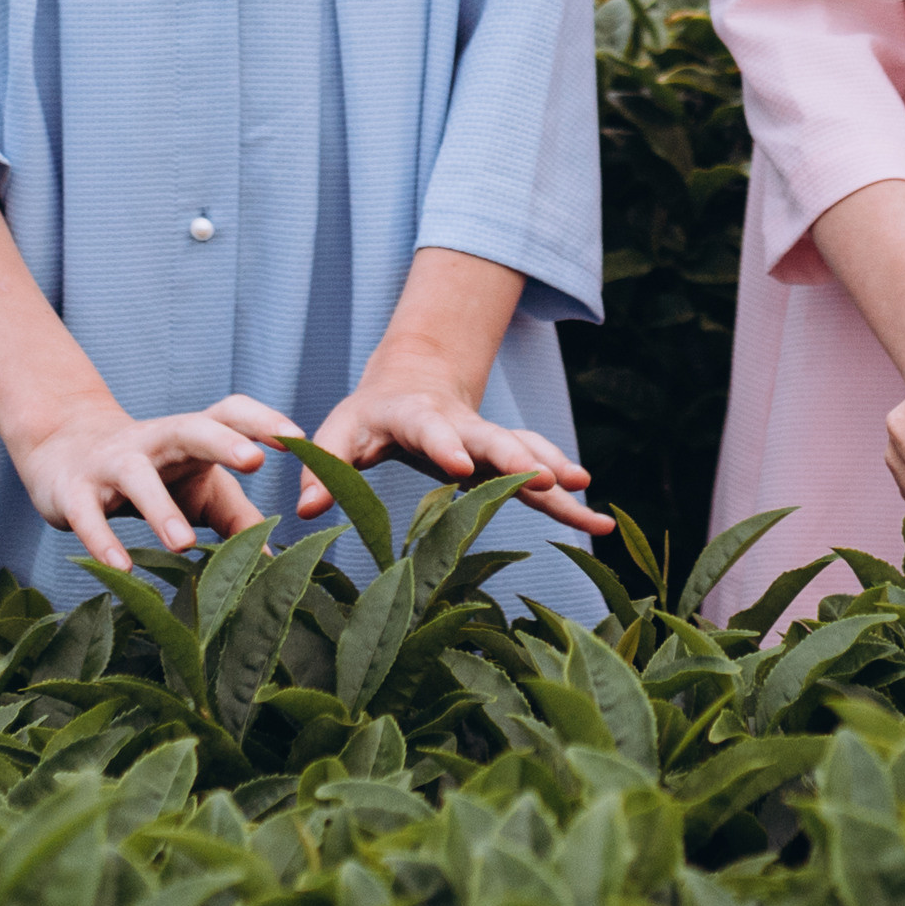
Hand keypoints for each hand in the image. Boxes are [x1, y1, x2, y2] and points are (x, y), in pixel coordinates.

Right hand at [12, 394, 302, 569]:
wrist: (62, 455)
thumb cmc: (156, 477)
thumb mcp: (203, 493)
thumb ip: (242, 521)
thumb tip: (279, 563)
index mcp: (191, 436)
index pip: (230, 413)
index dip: (263, 421)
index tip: (298, 437)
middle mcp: (153, 440)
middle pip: (190, 429)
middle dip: (222, 441)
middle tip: (254, 461)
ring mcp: (111, 463)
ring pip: (136, 477)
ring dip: (160, 510)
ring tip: (184, 545)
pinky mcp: (74, 492)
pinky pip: (87, 516)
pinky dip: (102, 540)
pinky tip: (121, 568)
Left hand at [299, 351, 611, 535]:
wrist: (415, 382)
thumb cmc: (369, 417)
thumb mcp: (338, 435)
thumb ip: (323, 466)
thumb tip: (305, 509)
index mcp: (416, 415)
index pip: (431, 429)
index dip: (446, 445)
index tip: (462, 467)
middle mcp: (462, 426)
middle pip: (497, 439)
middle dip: (526, 459)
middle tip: (554, 481)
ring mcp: (490, 442)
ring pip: (530, 455)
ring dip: (560, 476)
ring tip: (592, 506)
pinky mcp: (509, 462)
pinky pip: (542, 478)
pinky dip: (570, 503)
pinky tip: (600, 523)